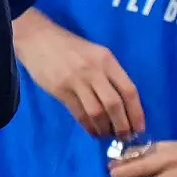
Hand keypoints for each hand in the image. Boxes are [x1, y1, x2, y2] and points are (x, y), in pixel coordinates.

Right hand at [14, 9, 144, 137]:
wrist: (37, 39)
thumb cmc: (70, 47)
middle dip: (122, 125)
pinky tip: (92, 130)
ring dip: (105, 128)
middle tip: (124, 137)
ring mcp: (75, 81)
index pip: (128, 90)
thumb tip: (124, 105)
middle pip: (114, 104)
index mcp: (107, 60)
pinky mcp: (60, 90)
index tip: (139, 128)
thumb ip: (109, 74)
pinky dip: (88, 126)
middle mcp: (93, 71)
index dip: (136, 113)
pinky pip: (79, 113)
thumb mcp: (96, 53)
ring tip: (108, 135)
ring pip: (96, 112)